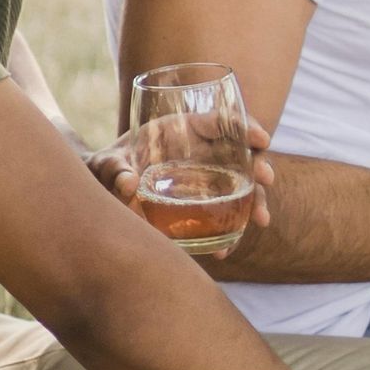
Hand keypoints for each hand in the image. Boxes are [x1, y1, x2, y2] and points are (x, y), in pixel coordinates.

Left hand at [84, 117, 275, 245]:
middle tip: (266, 178)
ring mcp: (204, 181)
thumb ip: (113, 169)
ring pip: (240, 186)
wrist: (103, 193)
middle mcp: (200, 153)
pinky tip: (226, 248)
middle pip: (240, 153)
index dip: (245, 125)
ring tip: (262, 220)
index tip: (262, 138)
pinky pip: (223, 216)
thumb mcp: (104, 165)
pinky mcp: (200, 207)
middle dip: (258, 164)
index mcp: (181, 130)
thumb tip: (128, 183)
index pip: (220, 120)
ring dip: (255, 201)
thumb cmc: (106, 168)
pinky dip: (228, 231)